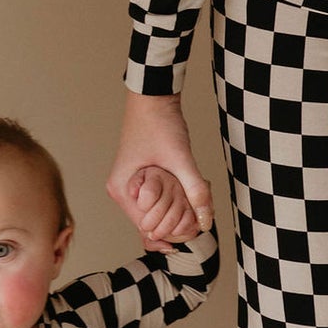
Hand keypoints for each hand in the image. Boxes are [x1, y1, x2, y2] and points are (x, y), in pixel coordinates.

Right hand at [108, 91, 213, 249]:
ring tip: (195, 199)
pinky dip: (173, 200)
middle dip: (175, 220)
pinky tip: (187, 192)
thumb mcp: (180, 158)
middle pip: (150, 222)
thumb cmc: (159, 123)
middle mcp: (122, 191)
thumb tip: (206, 220)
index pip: (147, 227)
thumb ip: (195, 190)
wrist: (153, 97)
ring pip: (155, 211)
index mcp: (122, 190)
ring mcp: (130, 185)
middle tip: (198, 209)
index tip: (195, 226)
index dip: (172, 230)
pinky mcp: (139, 179)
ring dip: (175, 209)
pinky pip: (156, 200)